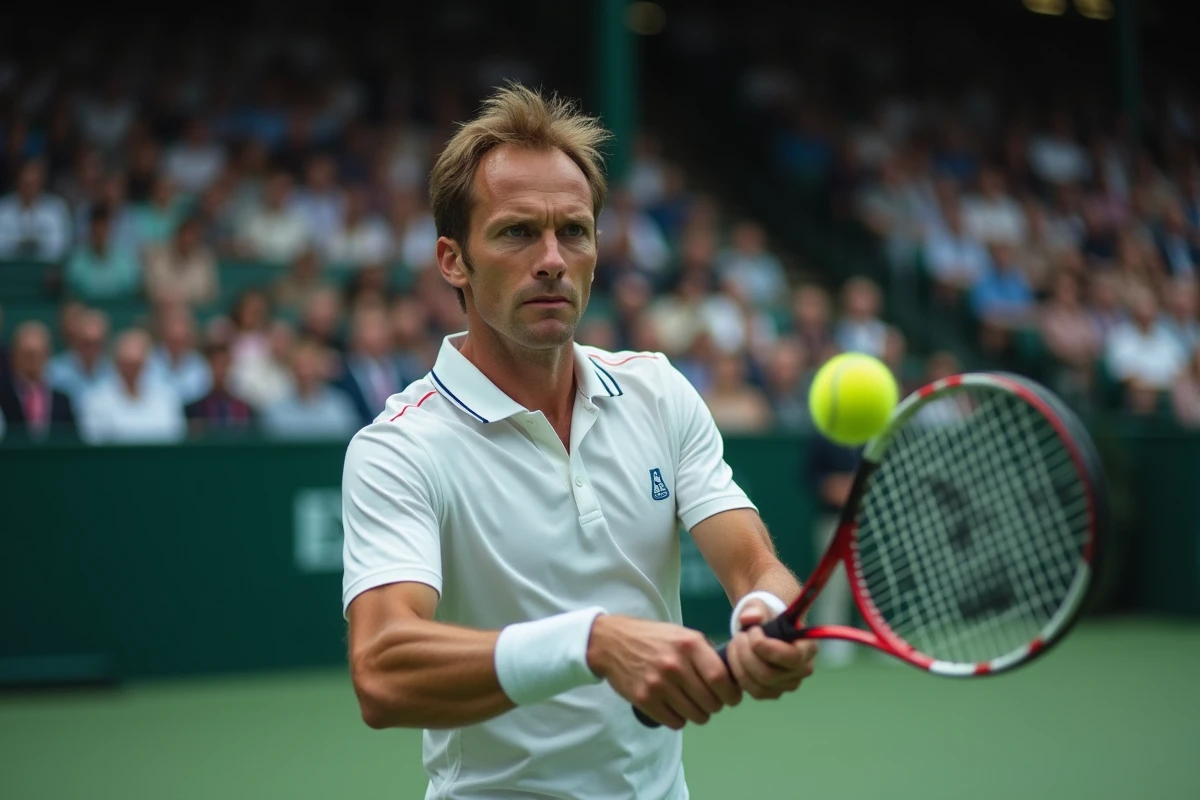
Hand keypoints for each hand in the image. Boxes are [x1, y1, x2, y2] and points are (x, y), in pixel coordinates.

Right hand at [587, 614, 741, 729]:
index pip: (720, 679)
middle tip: (710, 701)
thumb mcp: (682, 633)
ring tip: (692, 704)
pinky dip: (680, 719)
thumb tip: (731, 677)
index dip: (731, 694)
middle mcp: (675, 664)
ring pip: (695, 715)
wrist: (612, 642)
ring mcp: (658, 684)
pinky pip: (675, 722)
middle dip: (716, 706)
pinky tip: (676, 708)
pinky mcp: (644, 699)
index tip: (732, 698)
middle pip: (710, 701)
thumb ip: (705, 652)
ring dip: (699, 714)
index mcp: (689, 644)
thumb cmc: (653, 638)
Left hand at [725, 600, 817, 699]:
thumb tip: (749, 617)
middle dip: (747, 654)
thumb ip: (756, 608)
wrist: (763, 623)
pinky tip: (735, 656)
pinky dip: (738, 674)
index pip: (793, 657)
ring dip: (739, 664)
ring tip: (736, 642)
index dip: (768, 648)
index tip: (753, 631)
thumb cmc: (767, 611)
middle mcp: (801, 670)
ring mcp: (787, 684)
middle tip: (740, 635)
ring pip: (759, 687)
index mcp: (807, 646)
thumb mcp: (762, 603)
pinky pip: (751, 691)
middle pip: (770, 676)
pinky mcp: (772, 691)